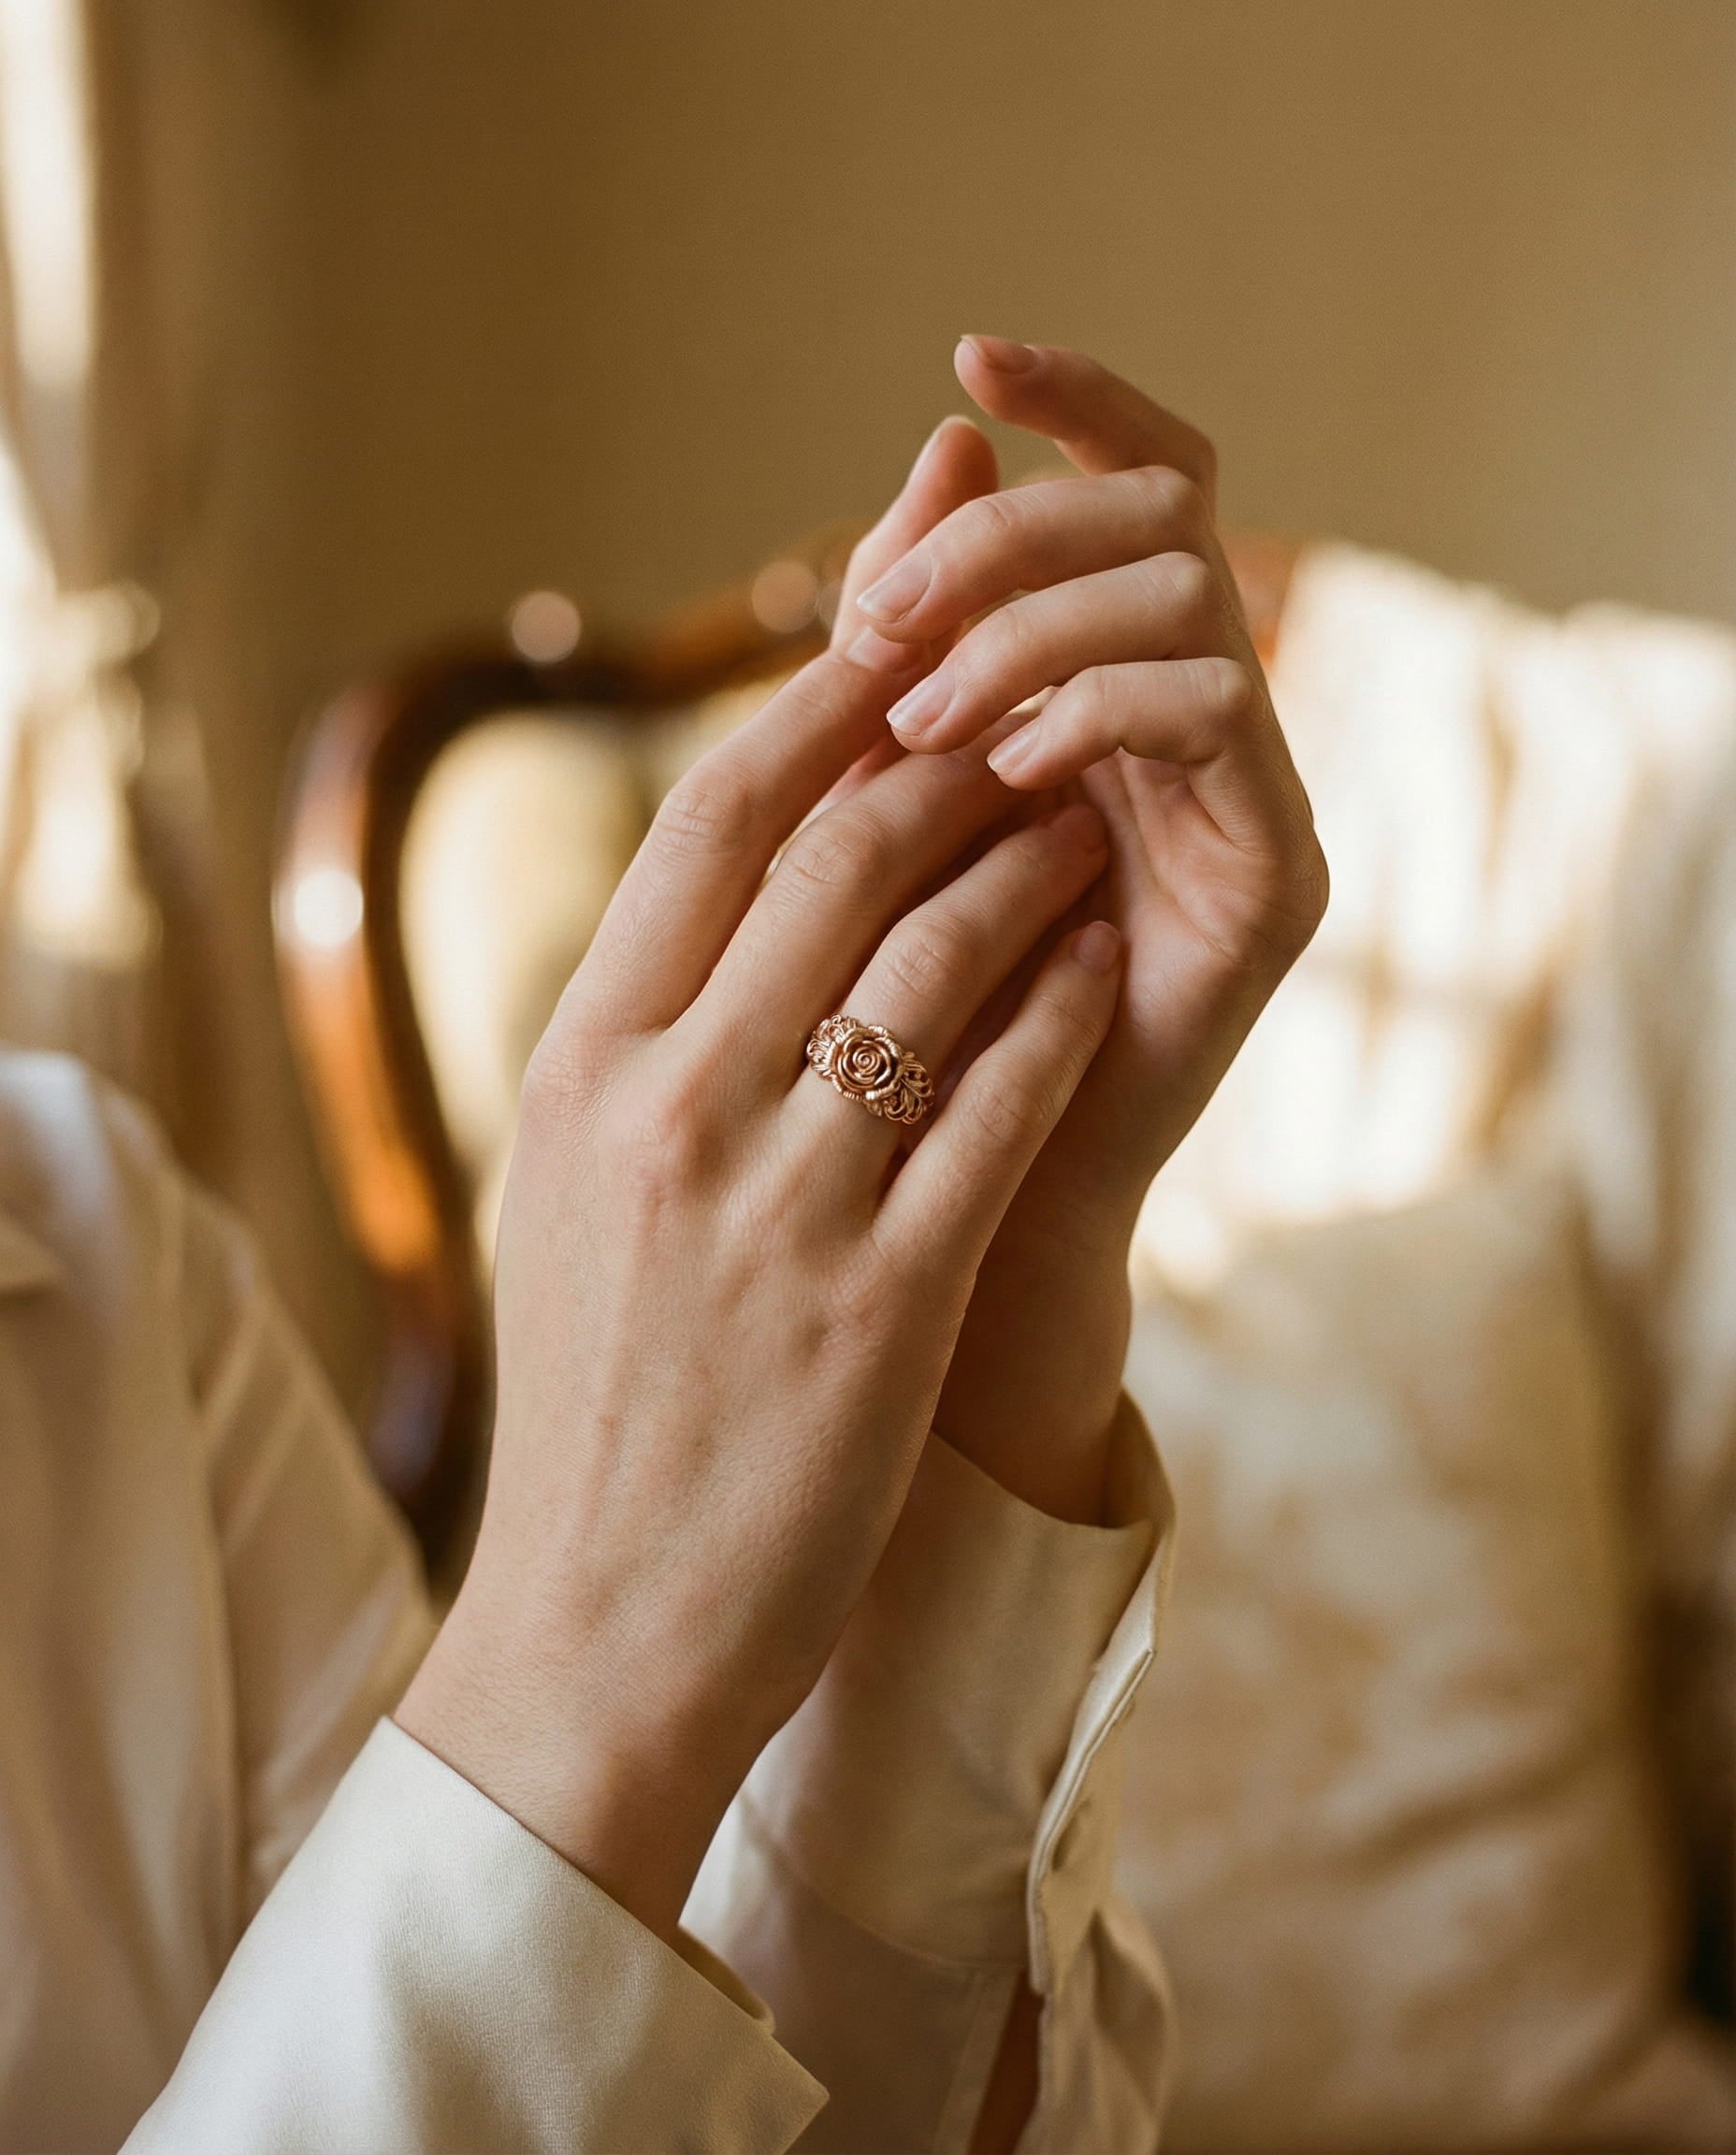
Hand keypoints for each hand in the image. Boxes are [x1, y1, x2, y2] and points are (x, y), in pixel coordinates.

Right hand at [398, 616, 1123, 1941]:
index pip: (709, 826)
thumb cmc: (595, 1400)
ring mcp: (777, 1201)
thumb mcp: (569, 1194)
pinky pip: (997, 1105)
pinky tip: (1109, 957)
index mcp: (580, 1065)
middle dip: (948, 754)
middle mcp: (671, 1109)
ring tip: (1085, 810)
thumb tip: (728, 903)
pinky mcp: (882, 1300)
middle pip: (836, 856)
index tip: (896, 642)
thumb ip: (638, 1042)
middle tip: (1028, 700)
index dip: (816, 710)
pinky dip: (1062, 1011)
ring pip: (933, 959)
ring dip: (1025, 865)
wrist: (601, 1629)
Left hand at [841, 340, 1327, 1519]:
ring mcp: (1243, 798)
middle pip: (1161, 508)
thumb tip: (938, 438)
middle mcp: (1194, 723)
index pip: (1141, 477)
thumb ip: (896, 639)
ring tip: (916, 714)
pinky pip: (1211, 717)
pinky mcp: (1275, 881)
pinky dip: (1092, 710)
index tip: (969, 347)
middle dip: (1006, 541)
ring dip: (1033, 624)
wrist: (932, 1230)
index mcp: (1106, 684)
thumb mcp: (860, 800)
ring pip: (1188, 594)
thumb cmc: (873, 1017)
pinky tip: (998, 768)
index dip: (1078, 390)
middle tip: (879, 626)